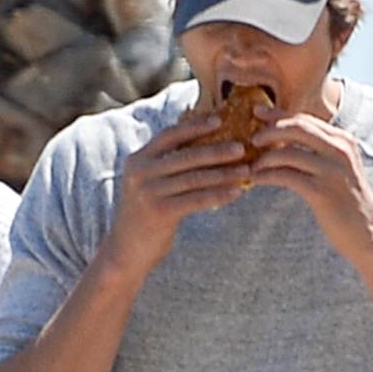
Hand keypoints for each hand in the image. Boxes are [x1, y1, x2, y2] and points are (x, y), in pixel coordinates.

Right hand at [103, 111, 263, 278]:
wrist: (126, 251)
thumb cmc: (144, 214)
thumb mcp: (148, 184)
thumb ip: (166, 164)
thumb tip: (205, 144)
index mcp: (137, 160)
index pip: (170, 135)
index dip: (195, 126)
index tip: (219, 120)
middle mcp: (141, 173)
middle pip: (187, 156)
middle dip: (217, 150)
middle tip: (242, 147)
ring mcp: (149, 192)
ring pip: (195, 178)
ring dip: (224, 174)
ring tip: (246, 171)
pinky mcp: (160, 212)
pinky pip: (197, 199)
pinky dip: (219, 194)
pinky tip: (237, 192)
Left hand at [247, 113, 372, 262]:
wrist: (367, 232)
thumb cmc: (346, 203)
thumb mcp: (337, 169)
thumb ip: (318, 153)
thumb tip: (285, 143)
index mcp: (342, 140)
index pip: (305, 119)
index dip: (278, 114)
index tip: (257, 112)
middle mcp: (339, 150)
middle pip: (297, 128)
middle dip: (269, 130)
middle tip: (251, 139)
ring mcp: (331, 170)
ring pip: (288, 152)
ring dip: (264, 158)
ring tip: (250, 166)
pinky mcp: (321, 191)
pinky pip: (286, 176)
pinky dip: (266, 176)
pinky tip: (254, 180)